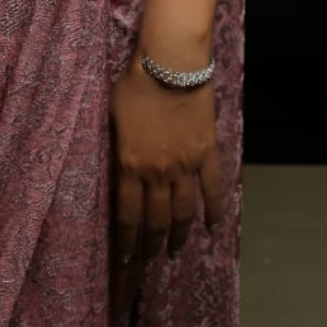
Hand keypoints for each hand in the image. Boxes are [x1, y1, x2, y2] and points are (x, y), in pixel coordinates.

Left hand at [110, 53, 222, 315]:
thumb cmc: (134, 85)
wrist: (170, 65)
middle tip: (149, 262)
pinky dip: (214, 210)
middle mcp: (158, 173)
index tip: (124, 262)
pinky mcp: (207, 153)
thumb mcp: (112, 117)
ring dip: (179, 235)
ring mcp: (186, 165)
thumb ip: (116, 148)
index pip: (128, 216)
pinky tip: (212, 228)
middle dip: (150, 246)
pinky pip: (213, 189)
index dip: (127, 243)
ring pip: (183, 212)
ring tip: (175, 250)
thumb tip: (117, 169)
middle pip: (155, 220)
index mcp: (130, 166)